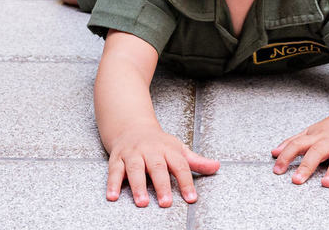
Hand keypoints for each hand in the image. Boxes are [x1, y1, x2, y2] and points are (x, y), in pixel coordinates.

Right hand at [105, 123, 219, 206]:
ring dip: (138, 186)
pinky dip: (112, 184)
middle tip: (166, 202)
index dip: (186, 182)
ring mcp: (133, 154)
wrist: (131, 126)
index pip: (180, 165)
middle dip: (161, 185)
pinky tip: (112, 196)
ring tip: (142, 202)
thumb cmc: (158, 142)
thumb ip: (196, 161)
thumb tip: (216, 166)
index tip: (191, 198)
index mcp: (167, 149)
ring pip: (135, 169)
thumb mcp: (178, 149)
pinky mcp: (117, 159)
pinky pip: (114, 171)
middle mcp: (150, 151)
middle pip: (157, 167)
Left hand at [271, 112, 328, 187]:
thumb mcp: (312, 131)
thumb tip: (273, 153)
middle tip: (297, 180)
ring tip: (326, 183)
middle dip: (307, 165)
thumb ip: (293, 142)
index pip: (298, 144)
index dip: (286, 156)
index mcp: (317, 136)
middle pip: (317, 151)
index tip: (277, 170)